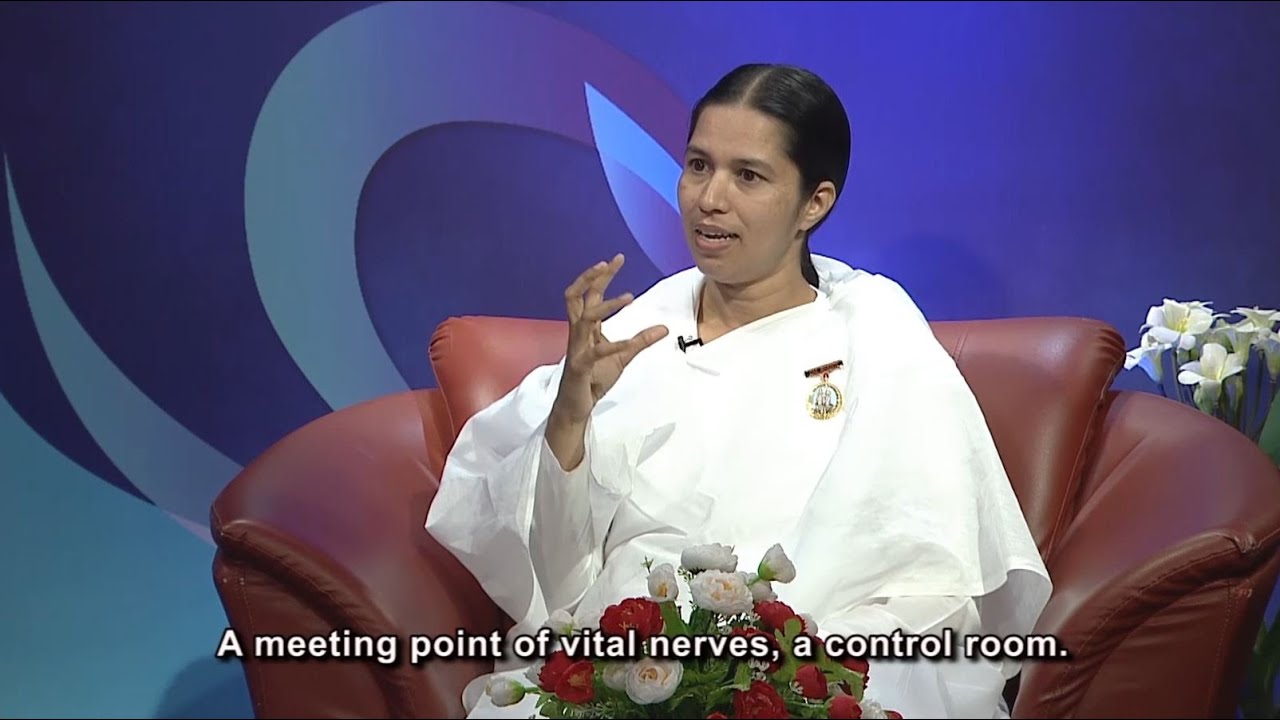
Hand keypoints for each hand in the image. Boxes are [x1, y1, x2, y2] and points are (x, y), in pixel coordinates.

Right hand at [551, 254, 668, 425]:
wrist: (576, 406)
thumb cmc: (594, 378)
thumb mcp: (623, 356)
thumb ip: (640, 341)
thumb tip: (665, 328)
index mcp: (586, 328)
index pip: (590, 294)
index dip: (601, 275)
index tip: (617, 258)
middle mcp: (578, 333)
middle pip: (575, 297)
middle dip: (590, 278)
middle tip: (607, 263)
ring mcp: (577, 349)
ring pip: (583, 318)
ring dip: (605, 306)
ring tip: (628, 298)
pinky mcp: (580, 367)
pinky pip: (595, 352)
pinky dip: (612, 346)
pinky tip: (626, 343)